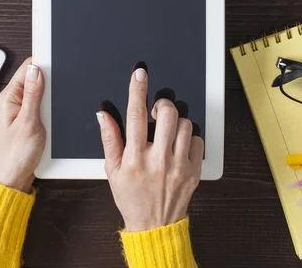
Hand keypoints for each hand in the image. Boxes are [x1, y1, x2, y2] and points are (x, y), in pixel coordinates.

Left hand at [0, 58, 45, 192]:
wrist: (15, 177)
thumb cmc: (16, 154)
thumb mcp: (28, 122)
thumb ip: (33, 94)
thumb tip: (37, 69)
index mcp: (9, 97)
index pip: (27, 68)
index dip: (43, 64)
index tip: (58, 64)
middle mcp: (14, 100)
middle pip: (36, 78)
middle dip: (50, 82)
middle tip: (57, 96)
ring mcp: (22, 108)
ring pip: (43, 92)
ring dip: (51, 97)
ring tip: (52, 111)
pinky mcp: (31, 117)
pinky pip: (44, 104)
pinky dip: (51, 107)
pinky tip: (53, 115)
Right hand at [97, 64, 203, 231]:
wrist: (155, 226)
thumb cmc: (131, 198)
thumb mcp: (112, 171)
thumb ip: (109, 139)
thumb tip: (103, 115)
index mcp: (134, 158)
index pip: (136, 115)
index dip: (137, 90)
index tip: (140, 74)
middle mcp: (158, 160)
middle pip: (168, 114)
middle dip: (163, 105)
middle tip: (158, 111)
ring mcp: (178, 166)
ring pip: (186, 125)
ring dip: (177, 122)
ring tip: (168, 133)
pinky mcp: (194, 171)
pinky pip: (198, 140)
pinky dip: (190, 138)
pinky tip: (179, 146)